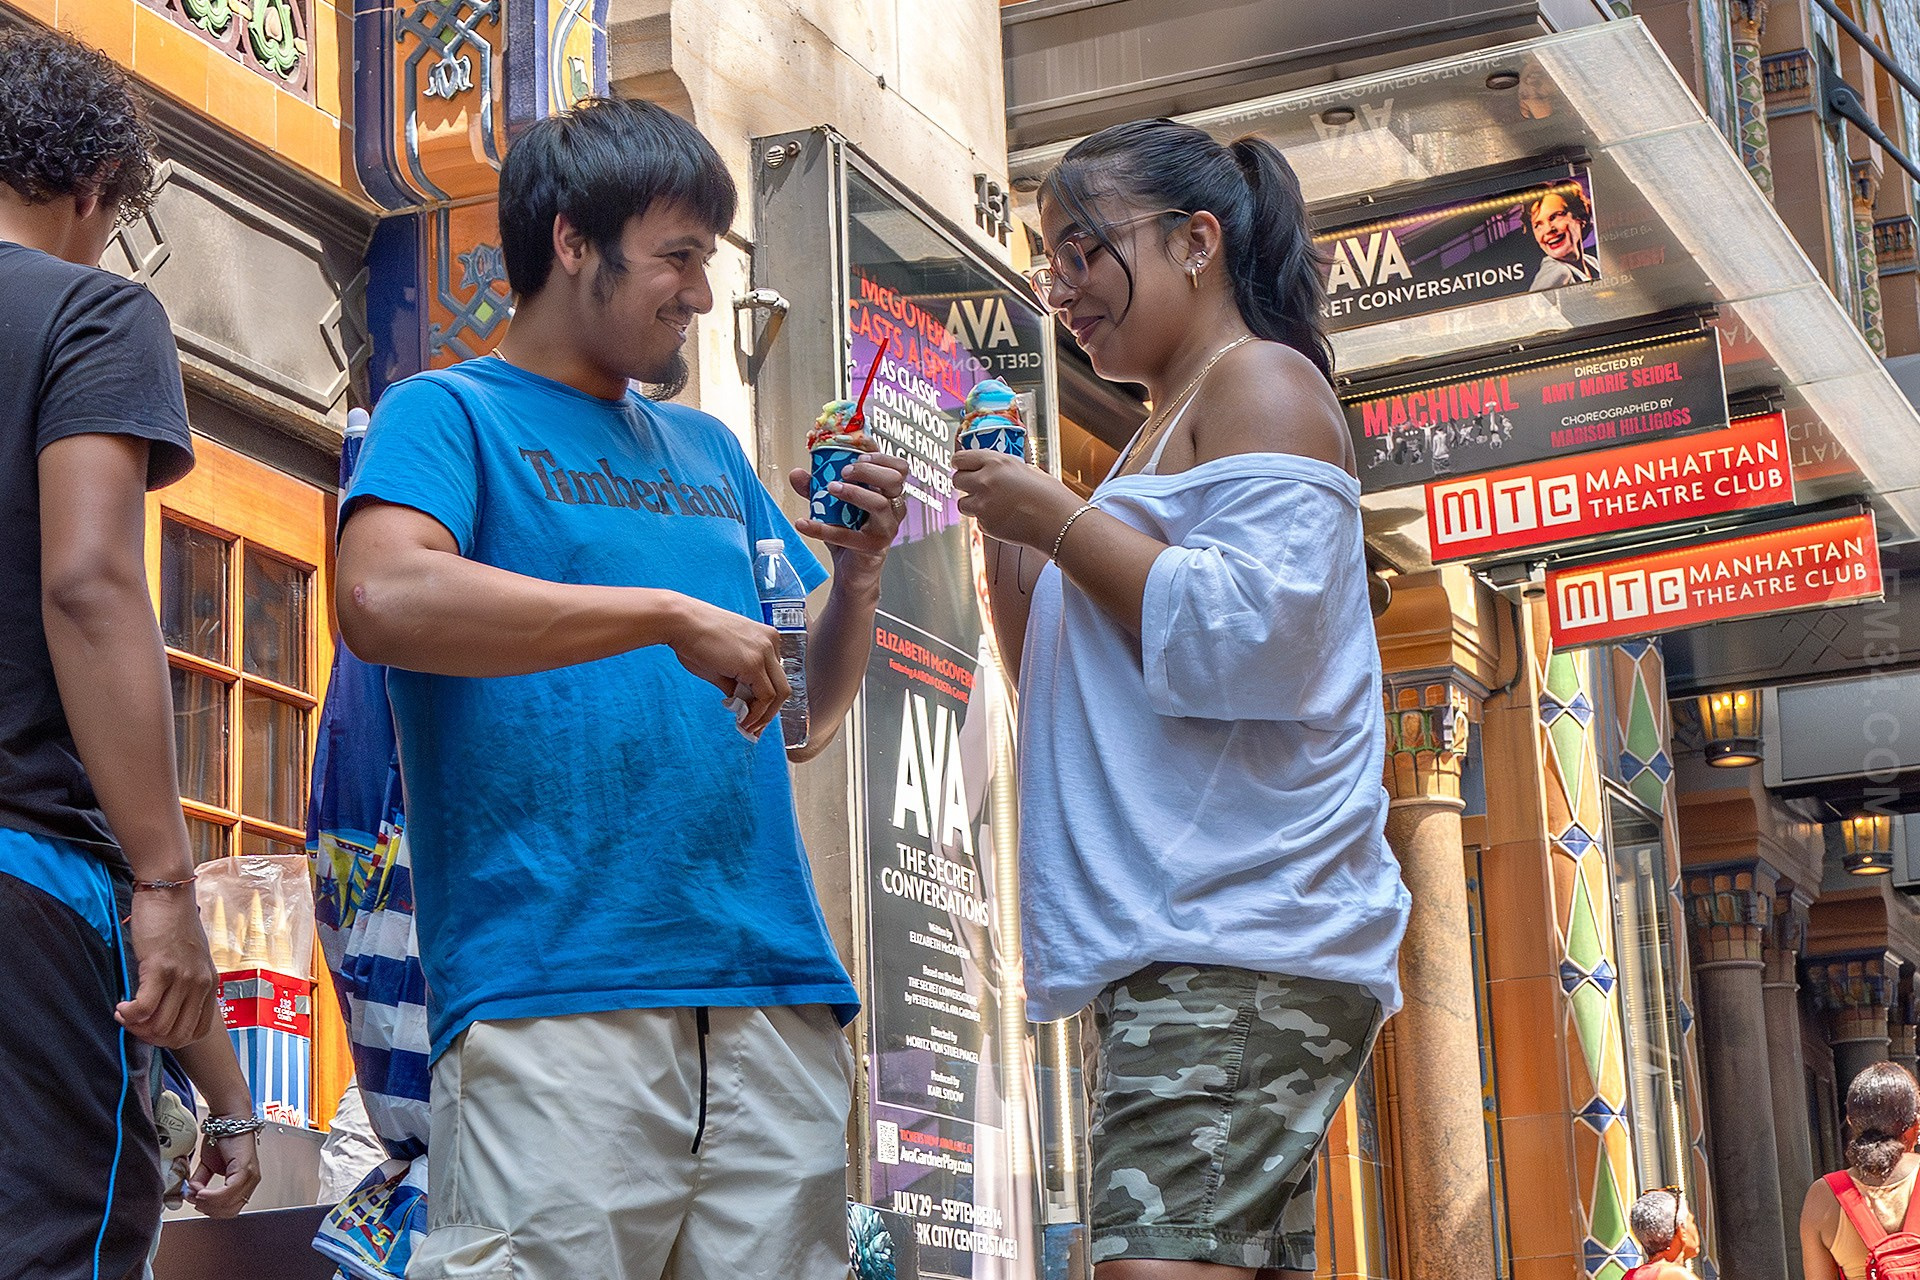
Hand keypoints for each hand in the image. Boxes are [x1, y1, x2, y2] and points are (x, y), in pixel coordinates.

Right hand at [117, 889, 217, 1047]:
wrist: (168, 892)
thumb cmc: (172, 925)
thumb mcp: (189, 959)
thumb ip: (184, 985)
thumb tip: (161, 1015)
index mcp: (210, 984)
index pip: (198, 1031)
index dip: (171, 1040)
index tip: (152, 1028)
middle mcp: (201, 983)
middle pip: (178, 1035)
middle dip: (151, 1038)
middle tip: (134, 1024)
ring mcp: (183, 977)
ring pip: (160, 1026)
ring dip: (136, 1027)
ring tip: (125, 1013)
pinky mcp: (160, 968)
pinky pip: (143, 1009)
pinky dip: (128, 1015)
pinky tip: (121, 1006)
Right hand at [185, 1131, 259, 1217]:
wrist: (227, 1120)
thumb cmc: (221, 1139)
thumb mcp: (208, 1166)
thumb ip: (201, 1182)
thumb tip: (192, 1194)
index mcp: (244, 1183)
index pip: (230, 1210)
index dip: (212, 1210)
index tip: (197, 1203)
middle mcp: (251, 1181)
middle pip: (230, 1211)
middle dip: (208, 1209)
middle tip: (194, 1199)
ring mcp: (250, 1176)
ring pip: (228, 1204)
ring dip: (207, 1202)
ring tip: (196, 1193)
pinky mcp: (245, 1170)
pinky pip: (228, 1192)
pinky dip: (212, 1196)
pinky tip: (201, 1192)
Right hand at [662, 597, 790, 738]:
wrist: (680, 621)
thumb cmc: (694, 637)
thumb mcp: (723, 663)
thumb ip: (737, 683)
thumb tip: (742, 705)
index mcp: (766, 638)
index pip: (775, 675)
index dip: (767, 700)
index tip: (755, 715)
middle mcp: (771, 642)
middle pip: (782, 685)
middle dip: (769, 711)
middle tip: (754, 726)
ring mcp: (765, 652)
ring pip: (779, 694)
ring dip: (764, 715)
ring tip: (747, 726)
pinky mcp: (754, 663)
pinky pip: (765, 697)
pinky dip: (757, 713)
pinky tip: (743, 720)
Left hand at [787, 452, 910, 580]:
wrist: (852, 571)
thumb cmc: (850, 533)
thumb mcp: (832, 505)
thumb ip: (816, 487)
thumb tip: (796, 473)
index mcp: (889, 494)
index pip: (899, 467)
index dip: (881, 456)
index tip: (857, 453)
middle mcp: (893, 509)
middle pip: (895, 479)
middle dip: (868, 469)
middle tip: (844, 471)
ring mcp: (886, 529)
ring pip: (880, 504)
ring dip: (854, 492)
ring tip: (830, 488)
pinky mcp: (873, 547)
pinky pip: (850, 536)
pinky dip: (823, 529)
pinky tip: (803, 523)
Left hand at [952, 449, 1079, 549]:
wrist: (1058, 522)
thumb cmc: (1050, 495)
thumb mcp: (1026, 469)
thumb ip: (1004, 468)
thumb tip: (992, 470)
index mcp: (996, 462)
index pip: (961, 459)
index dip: (961, 464)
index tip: (962, 467)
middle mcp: (985, 482)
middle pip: (956, 480)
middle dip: (964, 483)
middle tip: (976, 487)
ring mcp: (983, 505)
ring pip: (962, 503)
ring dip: (971, 503)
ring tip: (990, 504)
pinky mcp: (985, 525)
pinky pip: (977, 520)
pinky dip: (986, 519)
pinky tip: (1004, 517)